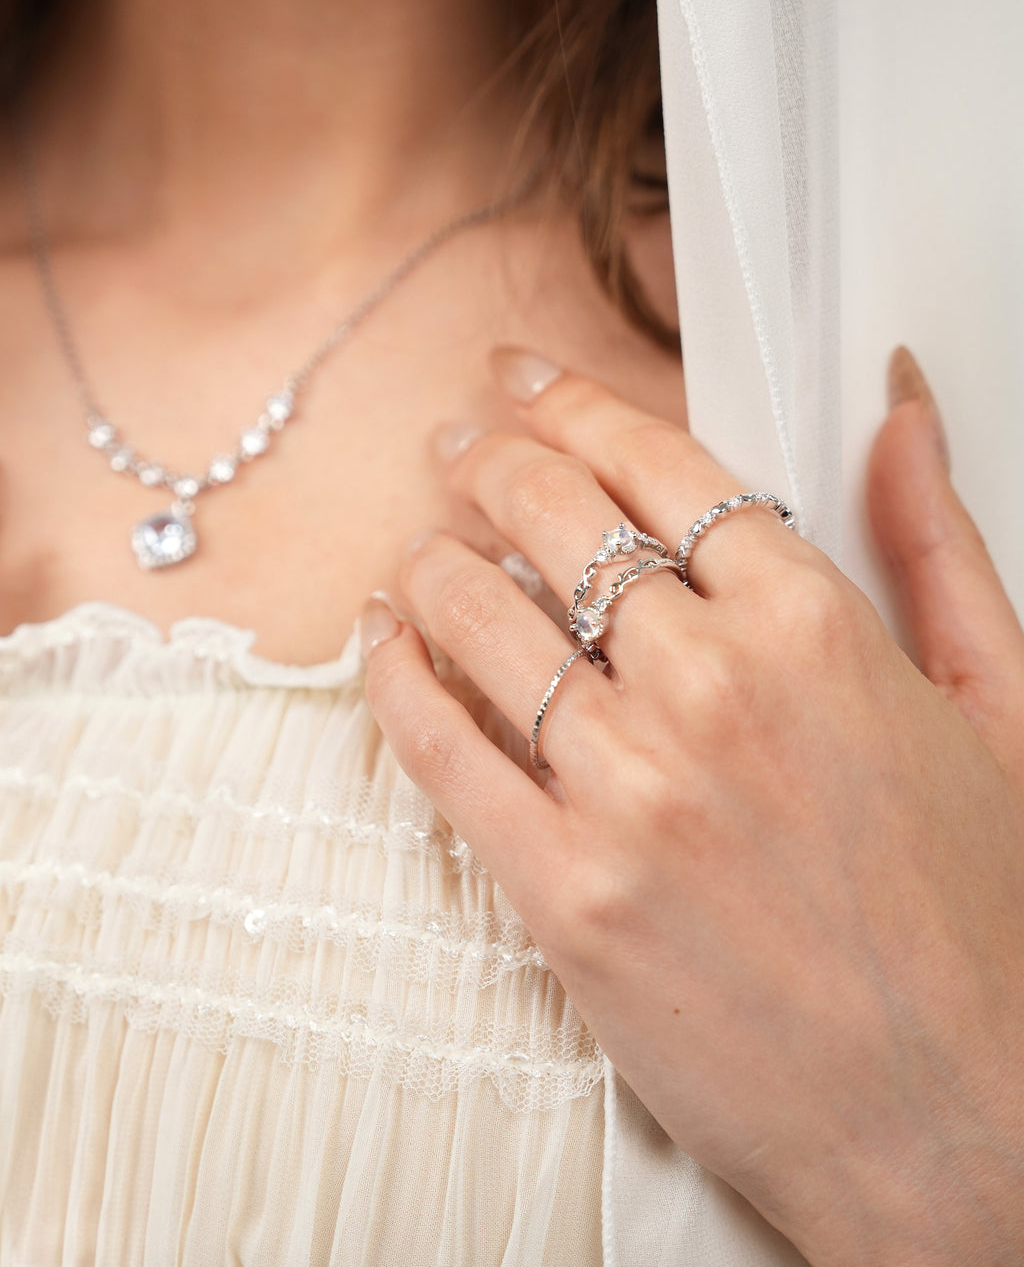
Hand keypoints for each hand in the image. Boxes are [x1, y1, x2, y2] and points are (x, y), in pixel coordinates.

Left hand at [360, 345, 1023, 1265]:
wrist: (960, 1120)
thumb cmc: (982, 920)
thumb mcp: (998, 705)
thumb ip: (935, 544)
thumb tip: (903, 409)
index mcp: (816, 630)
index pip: (661, 469)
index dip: (579, 408)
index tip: (530, 384)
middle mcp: (711, 692)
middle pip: (557, 524)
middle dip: (491, 463)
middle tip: (459, 448)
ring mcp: (629, 795)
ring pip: (483, 623)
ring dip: (435, 563)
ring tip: (420, 546)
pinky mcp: (566, 895)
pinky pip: (442, 753)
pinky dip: (397, 683)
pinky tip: (385, 646)